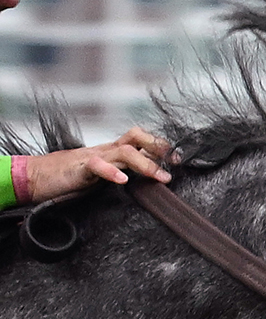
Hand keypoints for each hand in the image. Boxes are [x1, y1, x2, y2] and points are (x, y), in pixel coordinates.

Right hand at [10, 128, 169, 202]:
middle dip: (158, 147)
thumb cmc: (69, 177)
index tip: (178, 159)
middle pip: (135, 137)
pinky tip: (123, 180)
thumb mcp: (102, 174)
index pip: (139, 140)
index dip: (160, 146)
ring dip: (146, 164)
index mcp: (111, 151)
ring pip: (124, 152)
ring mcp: (92, 157)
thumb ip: (121, 172)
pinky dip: (111, 172)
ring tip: (161, 178)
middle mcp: (105, 150)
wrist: (35, 177)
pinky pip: (97, 166)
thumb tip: (148, 179)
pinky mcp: (78, 168)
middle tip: (175, 162)